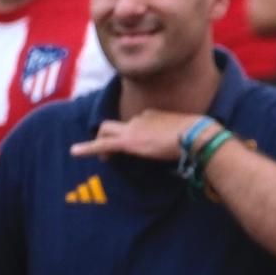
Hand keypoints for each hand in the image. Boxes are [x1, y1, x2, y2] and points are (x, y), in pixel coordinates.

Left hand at [70, 110, 206, 162]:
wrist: (196, 135)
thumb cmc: (200, 136)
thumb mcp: (191, 134)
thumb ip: (183, 138)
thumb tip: (189, 148)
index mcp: (154, 115)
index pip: (139, 123)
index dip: (135, 135)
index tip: (139, 146)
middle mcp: (140, 118)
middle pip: (117, 124)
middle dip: (110, 135)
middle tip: (110, 151)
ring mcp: (133, 128)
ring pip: (106, 130)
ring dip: (101, 142)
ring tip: (104, 159)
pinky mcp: (128, 142)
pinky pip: (102, 143)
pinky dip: (88, 148)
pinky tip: (75, 152)